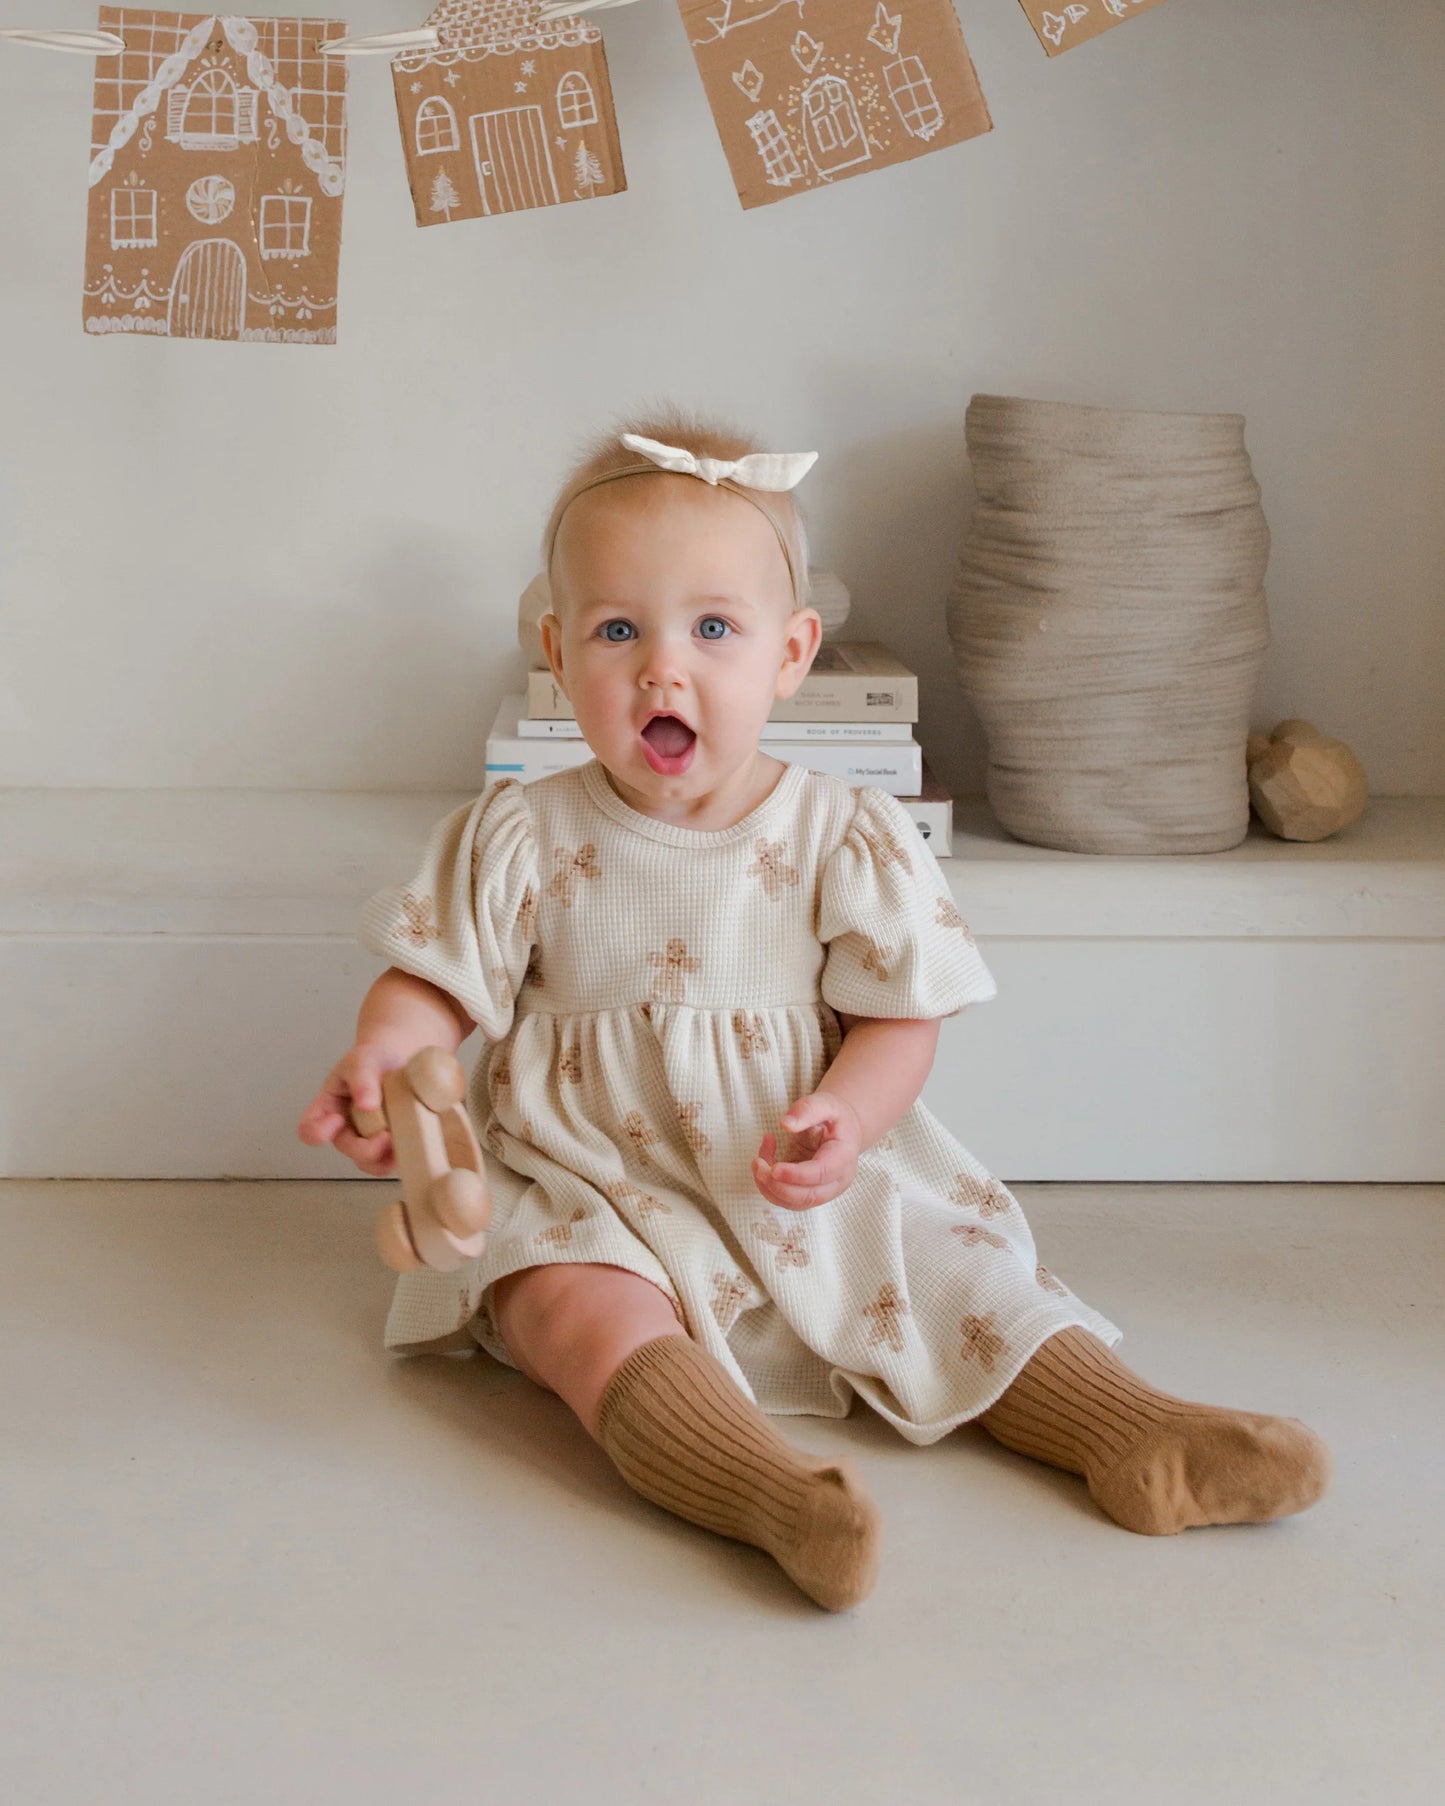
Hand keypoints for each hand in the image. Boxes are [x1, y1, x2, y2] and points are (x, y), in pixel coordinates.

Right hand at [296, 1043, 401, 1176]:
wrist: (403, 1058)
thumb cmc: (374, 1059)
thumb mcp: (364, 1060)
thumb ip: (362, 1079)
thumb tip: (367, 1106)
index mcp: (329, 1109)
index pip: (309, 1130)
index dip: (318, 1132)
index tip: (337, 1120)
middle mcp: (346, 1129)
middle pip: (347, 1149)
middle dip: (364, 1149)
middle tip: (385, 1136)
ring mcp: (369, 1139)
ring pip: (370, 1163)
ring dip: (384, 1158)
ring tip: (400, 1142)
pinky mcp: (392, 1145)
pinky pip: (393, 1160)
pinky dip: (403, 1156)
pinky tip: (414, 1143)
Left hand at [752, 1090, 862, 1211]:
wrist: (844, 1129)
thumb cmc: (835, 1116)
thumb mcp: (825, 1103)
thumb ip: (807, 1110)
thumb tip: (785, 1124)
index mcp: (843, 1157)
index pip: (821, 1173)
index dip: (796, 1175)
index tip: (773, 1168)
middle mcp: (837, 1180)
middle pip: (808, 1196)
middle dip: (778, 1186)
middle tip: (757, 1165)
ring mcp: (824, 1190)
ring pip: (794, 1202)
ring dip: (769, 1187)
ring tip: (757, 1160)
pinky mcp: (808, 1192)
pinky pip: (786, 1198)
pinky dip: (769, 1185)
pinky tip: (764, 1160)